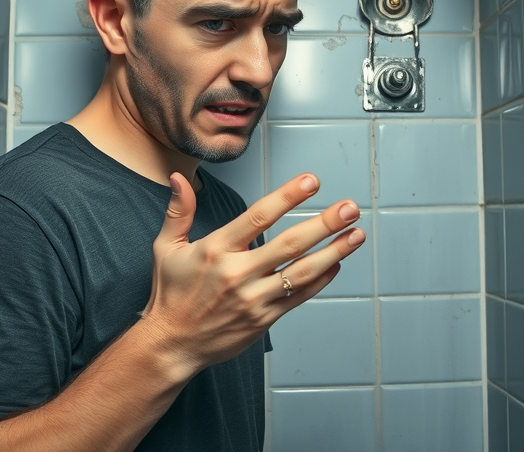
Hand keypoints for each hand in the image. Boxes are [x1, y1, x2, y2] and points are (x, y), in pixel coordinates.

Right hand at [140, 172, 364, 369]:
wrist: (172, 345)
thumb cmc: (171, 294)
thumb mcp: (167, 248)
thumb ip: (178, 211)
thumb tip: (179, 178)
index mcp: (216, 250)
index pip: (258, 217)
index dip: (287, 197)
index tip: (312, 182)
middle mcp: (238, 274)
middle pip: (290, 244)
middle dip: (324, 224)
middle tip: (350, 208)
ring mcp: (254, 299)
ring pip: (302, 272)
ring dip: (334, 252)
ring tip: (356, 234)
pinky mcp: (264, 319)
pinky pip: (299, 296)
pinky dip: (321, 279)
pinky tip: (337, 263)